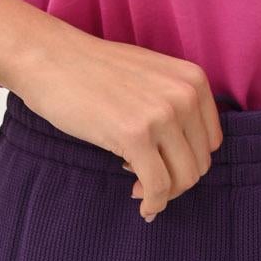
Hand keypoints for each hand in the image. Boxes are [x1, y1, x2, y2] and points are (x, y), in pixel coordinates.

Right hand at [13, 30, 222, 220]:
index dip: (188, 160)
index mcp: (193, 80)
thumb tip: (184, 153)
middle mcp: (185, 95)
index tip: (163, 164)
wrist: (49, 57)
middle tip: (146, 180)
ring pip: (184, 179)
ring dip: (164, 194)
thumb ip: (174, 104)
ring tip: (138, 187)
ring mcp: (162, 115)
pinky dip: (152, 203)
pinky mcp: (135, 135)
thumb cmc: (92, 69)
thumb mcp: (150, 75)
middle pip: (200, 163)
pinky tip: (139, 202)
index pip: (211, 141)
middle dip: (175, 181)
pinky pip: (158, 187)